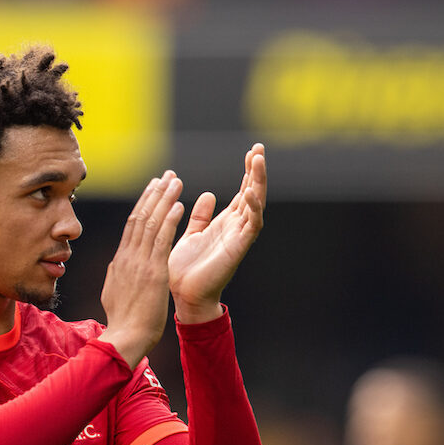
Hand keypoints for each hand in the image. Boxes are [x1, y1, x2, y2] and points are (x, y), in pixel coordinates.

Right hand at [98, 171, 185, 367]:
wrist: (125, 337)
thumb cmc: (123, 321)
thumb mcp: (113, 292)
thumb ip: (116, 275)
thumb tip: (116, 264)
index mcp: (120, 261)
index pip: (132, 225)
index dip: (144, 204)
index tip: (153, 188)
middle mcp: (128, 257)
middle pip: (141, 216)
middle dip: (155, 193)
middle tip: (166, 176)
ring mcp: (140, 263)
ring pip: (151, 223)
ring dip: (164, 200)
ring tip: (175, 182)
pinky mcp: (153, 272)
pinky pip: (162, 240)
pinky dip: (170, 220)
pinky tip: (179, 206)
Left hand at [168, 143, 266, 323]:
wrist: (185, 296)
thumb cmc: (186, 269)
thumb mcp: (191, 234)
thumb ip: (200, 216)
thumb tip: (209, 195)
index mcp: (225, 223)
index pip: (242, 191)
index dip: (247, 172)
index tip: (251, 152)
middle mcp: (236, 227)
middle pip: (253, 193)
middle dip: (256, 171)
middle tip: (258, 148)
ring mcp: (239, 237)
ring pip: (256, 204)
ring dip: (257, 182)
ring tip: (257, 161)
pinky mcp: (238, 247)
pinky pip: (251, 224)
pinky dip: (252, 208)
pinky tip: (249, 192)